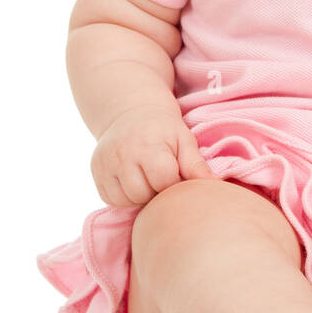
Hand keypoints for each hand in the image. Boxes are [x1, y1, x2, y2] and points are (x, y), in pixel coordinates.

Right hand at [91, 103, 214, 206]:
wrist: (129, 111)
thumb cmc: (163, 127)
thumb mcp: (183, 139)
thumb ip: (196, 164)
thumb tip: (215, 186)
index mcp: (147, 145)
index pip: (165, 182)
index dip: (175, 183)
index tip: (178, 174)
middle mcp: (121, 155)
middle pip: (144, 195)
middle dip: (157, 191)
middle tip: (163, 176)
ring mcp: (104, 165)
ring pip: (127, 200)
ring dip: (141, 196)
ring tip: (149, 178)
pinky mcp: (96, 173)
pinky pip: (112, 199)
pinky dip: (125, 196)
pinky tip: (134, 180)